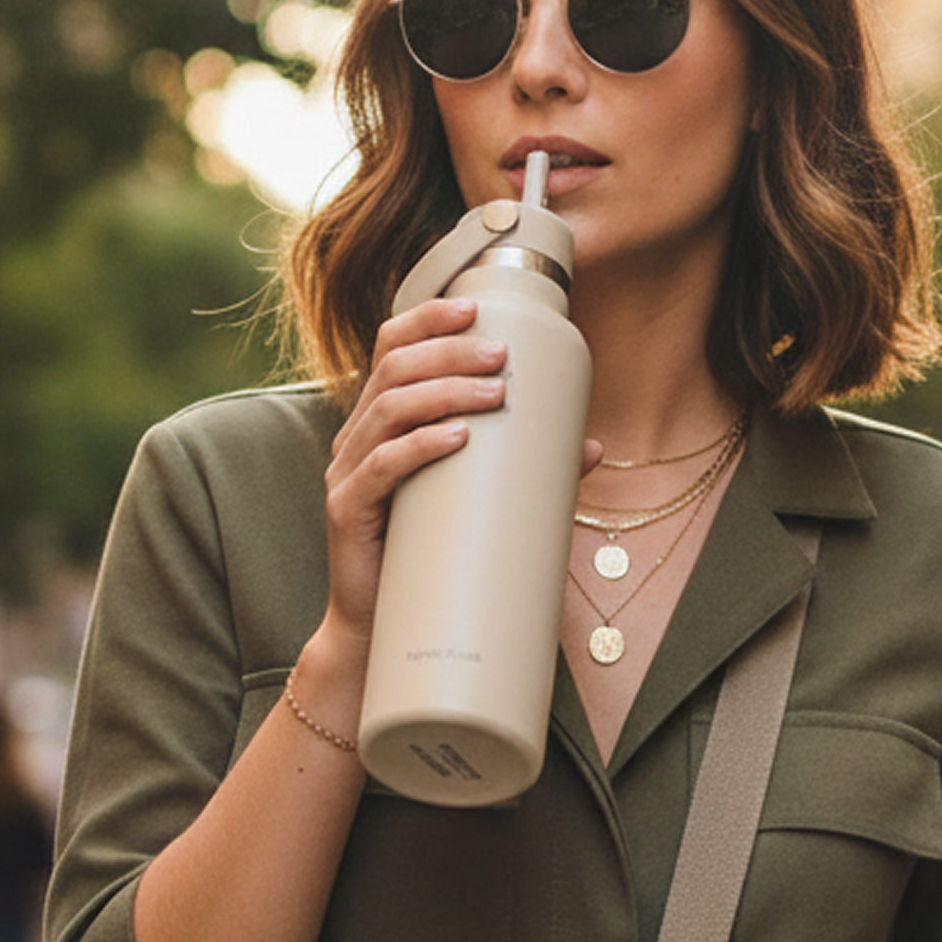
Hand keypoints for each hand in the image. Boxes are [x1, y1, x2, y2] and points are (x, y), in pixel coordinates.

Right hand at [321, 297, 507, 640]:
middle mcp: (357, 437)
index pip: (390, 346)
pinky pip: (380, 467)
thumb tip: (595, 446)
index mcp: (380, 421)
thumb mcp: (476, 500)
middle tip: (502, 357)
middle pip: (394, 369)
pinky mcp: (346, 511)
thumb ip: (528, 470)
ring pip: (389, 409)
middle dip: (450, 352)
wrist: (379, 632)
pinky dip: (420, 446)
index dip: (427, 320)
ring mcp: (346, 473)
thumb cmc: (428, 556)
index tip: (475, 309)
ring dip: (445, 392)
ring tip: (495, 393)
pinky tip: (456, 437)